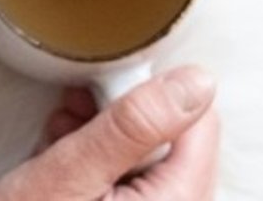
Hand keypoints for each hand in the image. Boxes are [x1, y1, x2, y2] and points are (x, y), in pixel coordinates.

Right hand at [0, 66, 220, 200]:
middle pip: (174, 140)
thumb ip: (134, 127)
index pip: (199, 124)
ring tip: (64, 133)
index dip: (151, 95)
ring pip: (149, 157)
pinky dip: (99, 160)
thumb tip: (195, 82)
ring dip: (106, 135)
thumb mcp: (71, 173)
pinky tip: (65, 155)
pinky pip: (131, 180)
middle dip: (122, 116)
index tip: (106, 90)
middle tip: (76, 114)